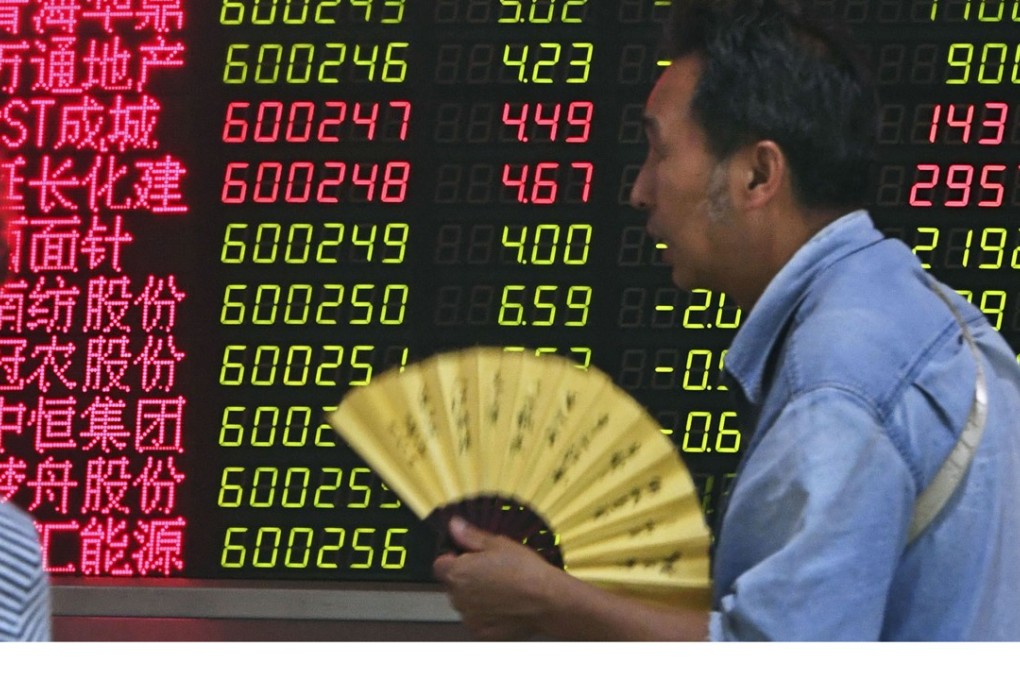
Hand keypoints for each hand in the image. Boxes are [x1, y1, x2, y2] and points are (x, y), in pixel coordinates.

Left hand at [432, 517, 563, 640]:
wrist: (547, 600)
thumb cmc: (525, 571)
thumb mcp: (498, 543)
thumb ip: (470, 536)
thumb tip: (454, 526)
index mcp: (458, 572)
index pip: (439, 565)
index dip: (453, 559)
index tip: (467, 557)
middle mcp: (458, 597)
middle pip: (453, 585)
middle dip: (466, 577)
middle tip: (491, 571)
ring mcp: (470, 618)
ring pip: (465, 603)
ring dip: (475, 597)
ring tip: (501, 588)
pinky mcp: (482, 633)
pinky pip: (477, 620)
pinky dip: (486, 614)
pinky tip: (504, 604)